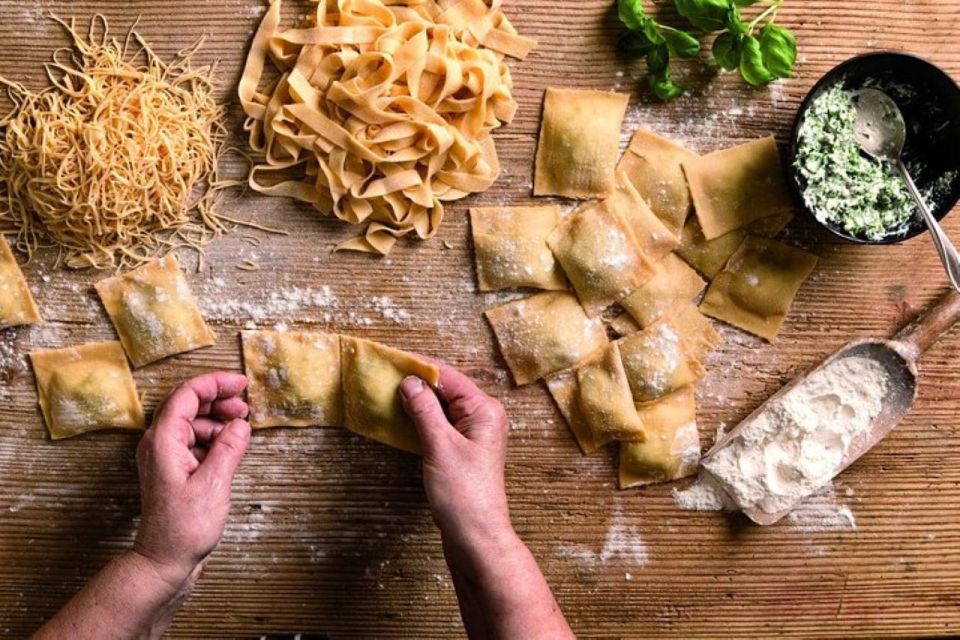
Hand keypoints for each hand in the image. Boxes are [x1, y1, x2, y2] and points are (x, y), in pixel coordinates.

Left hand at [133, 372, 251, 586]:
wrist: (164, 561)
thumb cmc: (183, 527)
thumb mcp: (214, 484)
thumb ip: (229, 448)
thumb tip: (241, 425)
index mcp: (163, 441)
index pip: (187, 395)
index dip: (215, 383)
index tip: (241, 383)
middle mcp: (159, 444)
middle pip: (188, 406)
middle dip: (218, 401)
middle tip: (245, 407)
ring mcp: (165, 457)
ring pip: (192, 424)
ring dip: (218, 422)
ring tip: (241, 430)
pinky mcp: (174, 470)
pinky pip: (193, 442)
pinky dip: (213, 439)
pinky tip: (230, 449)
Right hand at [400, 365, 512, 546]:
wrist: (476, 537)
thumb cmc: (464, 494)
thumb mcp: (440, 446)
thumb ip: (424, 411)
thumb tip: (409, 382)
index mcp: (484, 410)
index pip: (448, 376)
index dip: (419, 367)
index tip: (391, 359)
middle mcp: (482, 417)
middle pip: (445, 389)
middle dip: (416, 382)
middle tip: (384, 375)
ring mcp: (472, 434)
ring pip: (440, 407)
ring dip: (416, 401)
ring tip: (387, 392)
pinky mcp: (461, 450)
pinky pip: (439, 424)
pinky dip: (420, 419)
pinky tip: (400, 417)